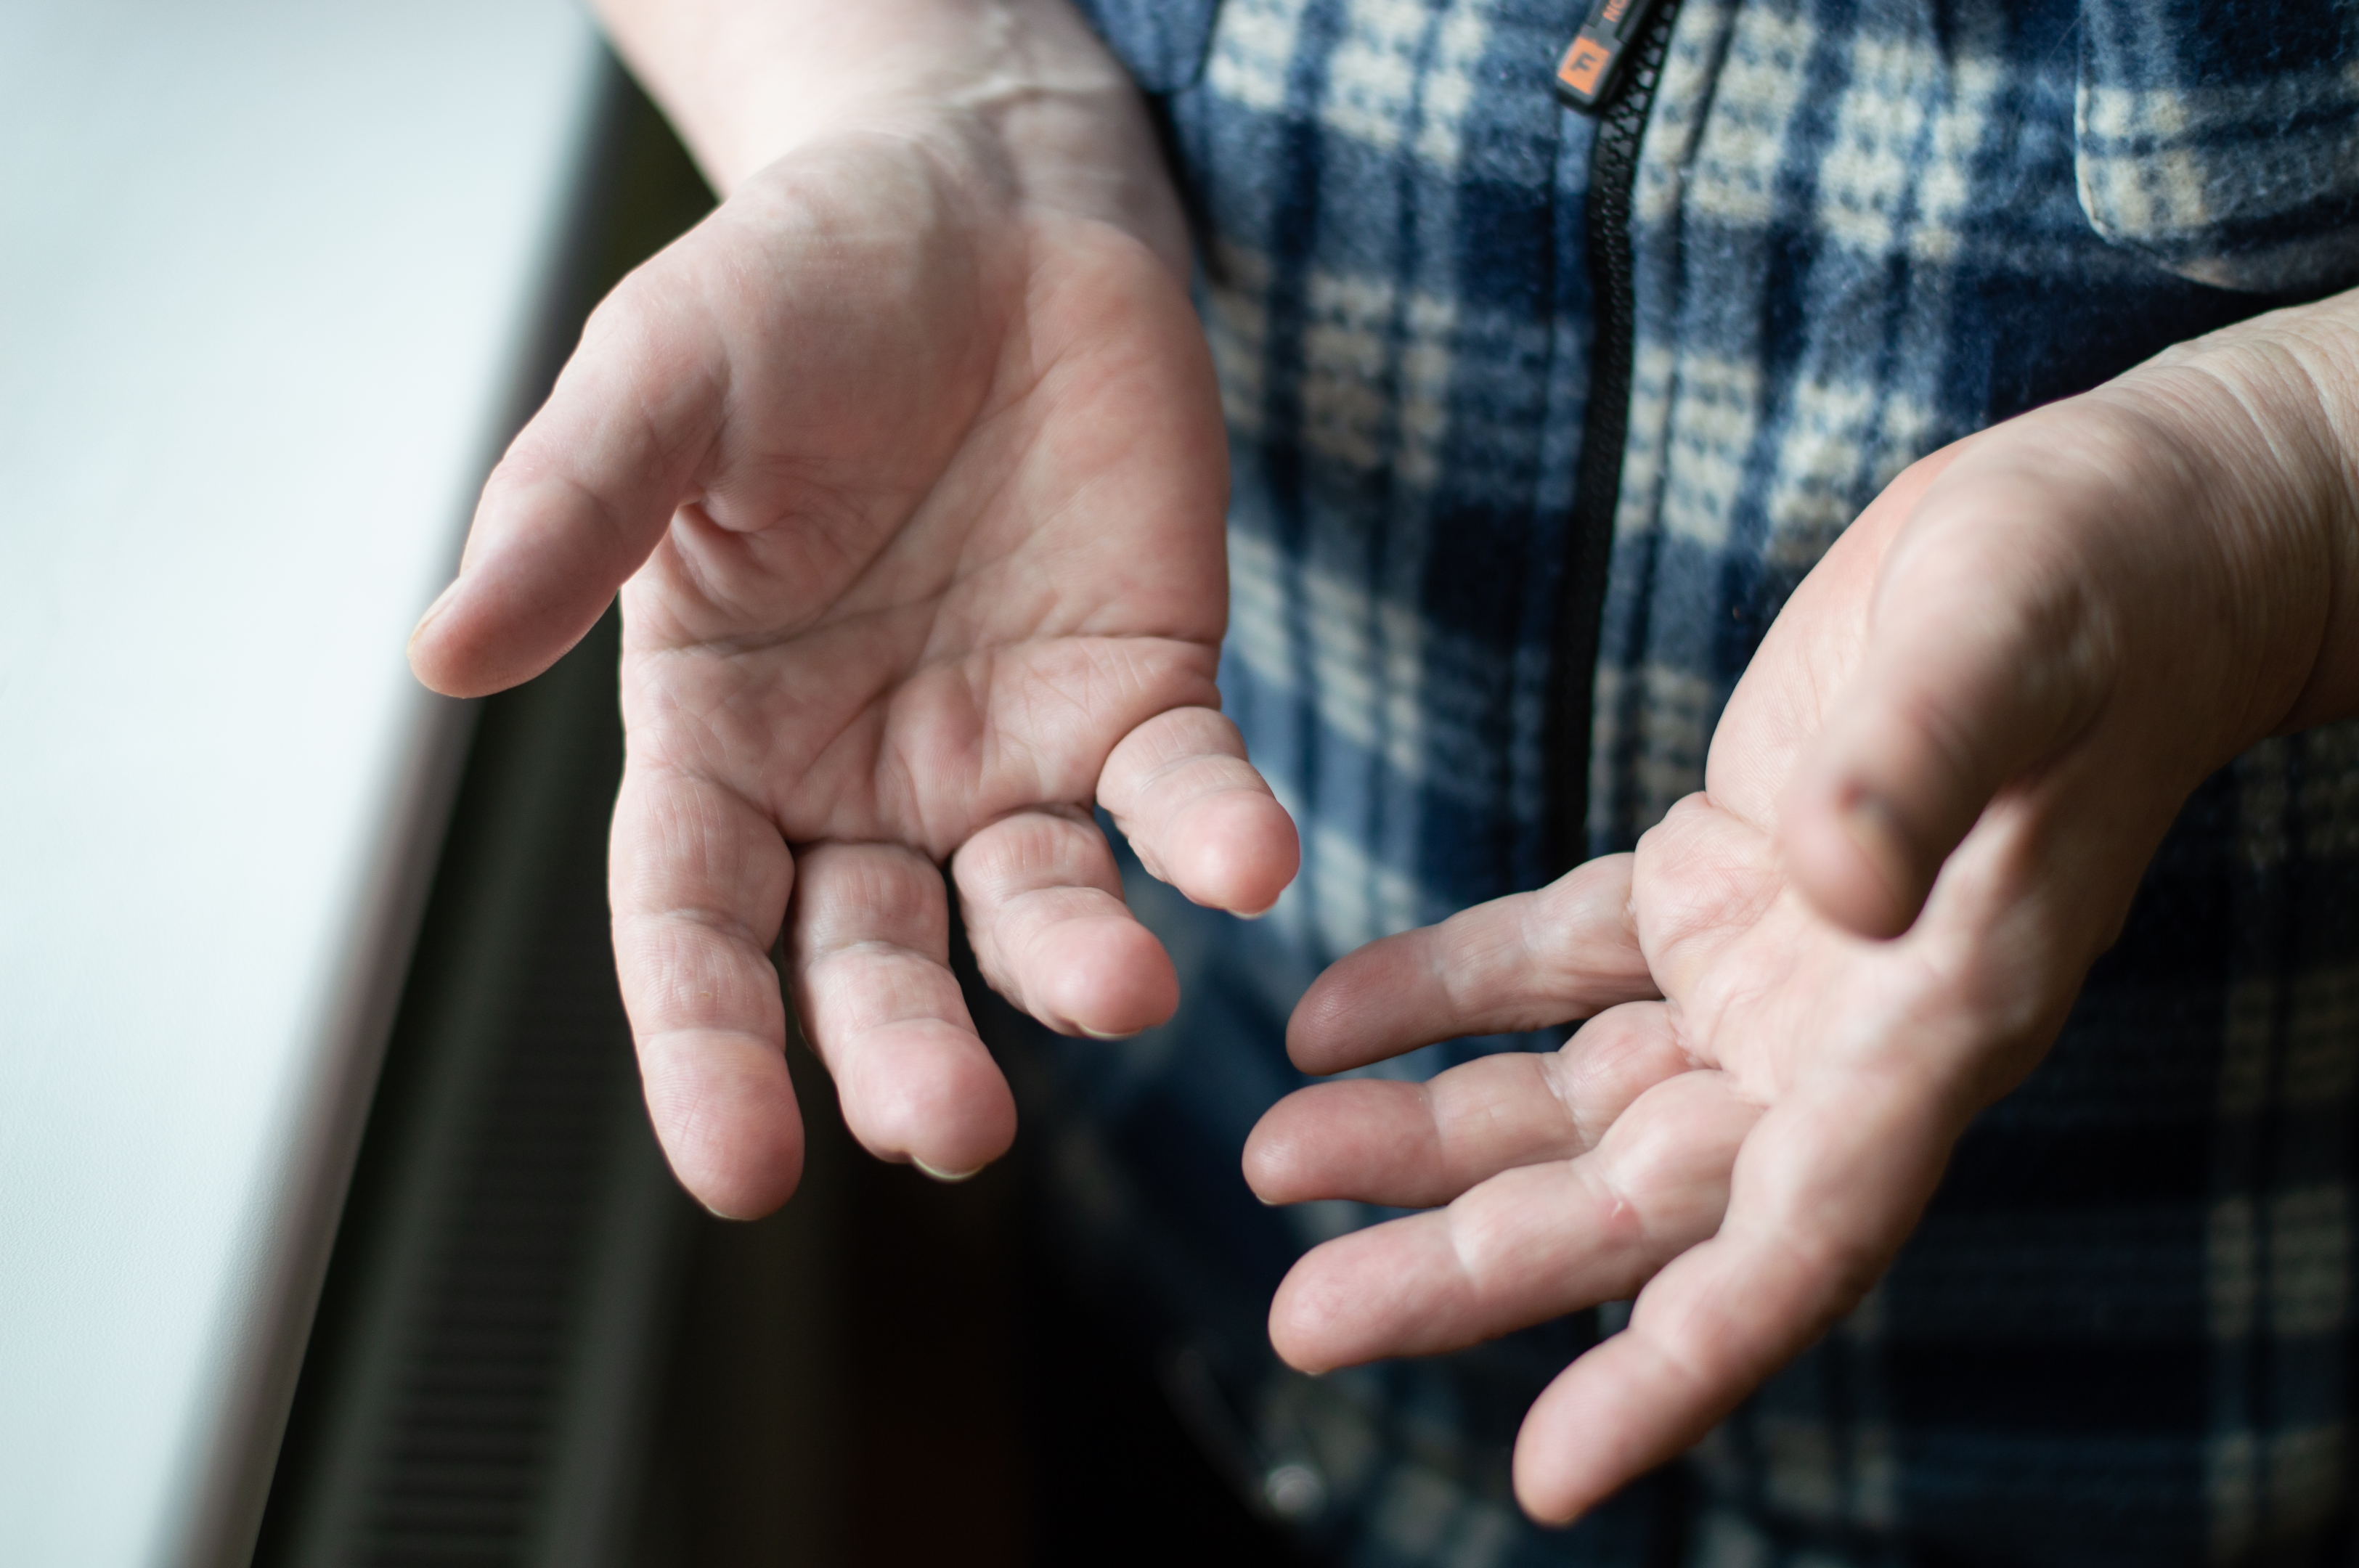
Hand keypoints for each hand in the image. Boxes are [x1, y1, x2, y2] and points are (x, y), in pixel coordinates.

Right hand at [408, 3, 1296, 1215]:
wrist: (977, 205)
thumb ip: (570, 518)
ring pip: (1038, 904)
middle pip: (871, 959)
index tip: (742, 1171)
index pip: (695, 929)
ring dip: (1077, 961)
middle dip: (907, 1050)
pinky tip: (1246, 863)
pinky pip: (1183, 793)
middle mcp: (862, 777)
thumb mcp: (661, 381)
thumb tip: (440, 655)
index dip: (708, 1051)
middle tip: (948, 1126)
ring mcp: (1010, 748)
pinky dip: (1214, 835)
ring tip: (1121, 989)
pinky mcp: (1143, 692)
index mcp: (720, 737)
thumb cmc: (793, 292)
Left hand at [1244, 294, 2358, 1519]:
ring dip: (1424, 1140)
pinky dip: (1447, 995)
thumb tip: (1831, 885)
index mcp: (1929, 1023)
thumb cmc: (2092, 589)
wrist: (2118, 536)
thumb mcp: (2004, 649)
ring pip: (1572, 1101)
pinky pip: (1555, 967)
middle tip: (1301, 1321)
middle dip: (1468, 1267)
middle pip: (1633, 1203)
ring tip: (1274, 1158)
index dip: (1678, 1366)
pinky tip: (1333, 1017)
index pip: (1799, 1242)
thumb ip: (1915, 767)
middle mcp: (1839, 1034)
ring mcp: (1770, 970)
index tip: (1548, 1472)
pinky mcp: (1716, 882)